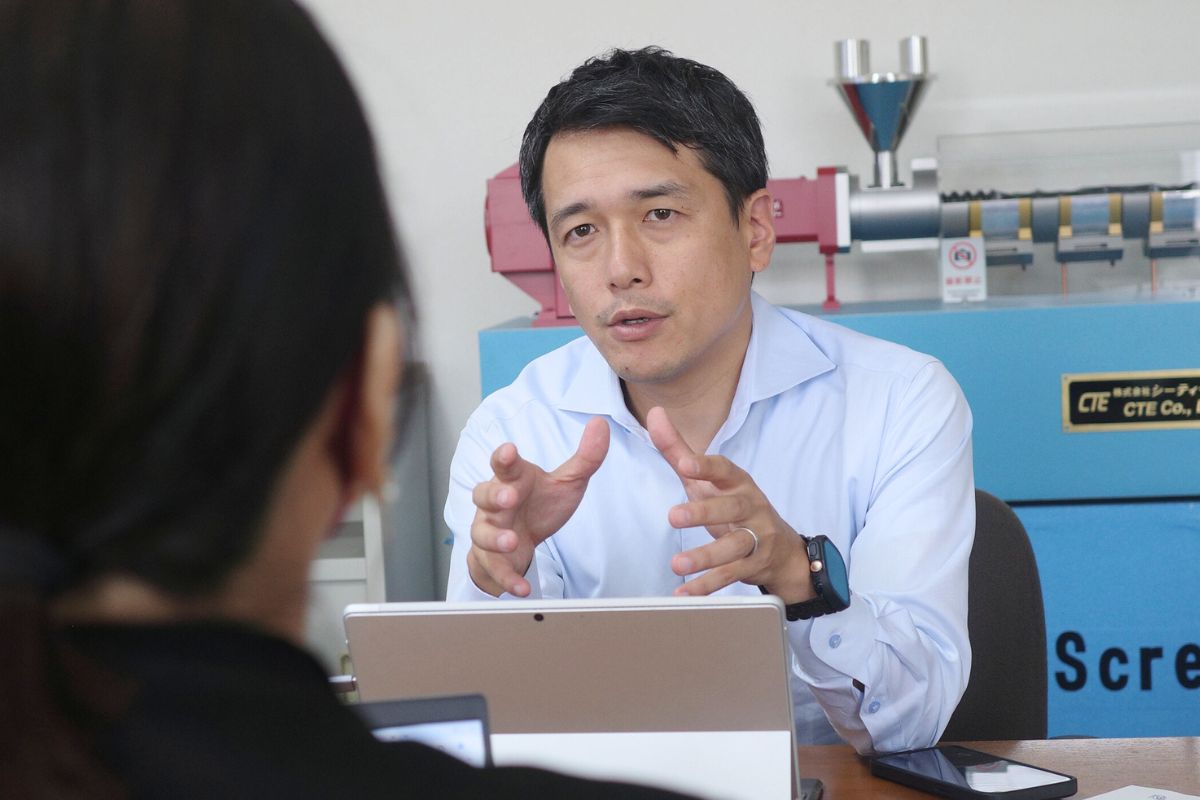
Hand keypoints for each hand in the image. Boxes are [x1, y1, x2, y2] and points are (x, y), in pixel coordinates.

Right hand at [466, 417, 609, 596]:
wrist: (523, 539)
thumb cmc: (540, 503)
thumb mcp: (567, 482)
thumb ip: (586, 457)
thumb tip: (601, 424)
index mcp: (513, 479)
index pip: (504, 464)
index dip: (503, 457)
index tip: (508, 451)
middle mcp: (495, 503)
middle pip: (484, 494)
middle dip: (495, 496)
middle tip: (509, 498)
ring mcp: (490, 530)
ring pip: (482, 532)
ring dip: (495, 537)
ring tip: (511, 541)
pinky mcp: (492, 559)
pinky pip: (494, 568)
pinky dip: (507, 578)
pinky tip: (521, 588)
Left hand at [646, 406, 813, 601]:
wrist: (781, 549)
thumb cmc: (734, 505)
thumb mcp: (708, 480)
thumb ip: (679, 450)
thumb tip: (655, 414)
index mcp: (737, 482)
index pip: (724, 469)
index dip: (706, 466)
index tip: (685, 463)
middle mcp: (751, 507)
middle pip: (730, 508)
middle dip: (703, 512)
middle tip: (673, 517)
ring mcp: (756, 538)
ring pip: (734, 547)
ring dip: (706, 556)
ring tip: (677, 564)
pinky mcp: (754, 566)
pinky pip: (731, 576)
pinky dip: (707, 587)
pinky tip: (684, 593)